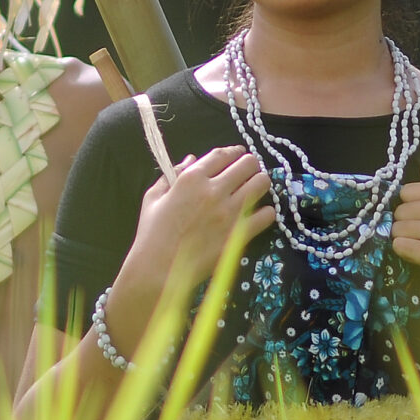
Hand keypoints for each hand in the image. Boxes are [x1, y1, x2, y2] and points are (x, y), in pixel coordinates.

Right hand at [99, 147, 274, 358]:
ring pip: (261, 184)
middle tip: (248, 173)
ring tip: (256, 191)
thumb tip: (192, 159)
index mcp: (192, 179)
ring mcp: (229, 212)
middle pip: (248, 164)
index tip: (239, 153)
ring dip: (260, 184)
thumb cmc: (152, 233)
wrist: (159, 268)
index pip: (222, 155)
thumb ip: (172, 175)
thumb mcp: (154, 197)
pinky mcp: (240, 233)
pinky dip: (266, 213)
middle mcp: (214, 190)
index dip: (234, 151)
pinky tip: (259, 215)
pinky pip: (266, 215)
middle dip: (250, 166)